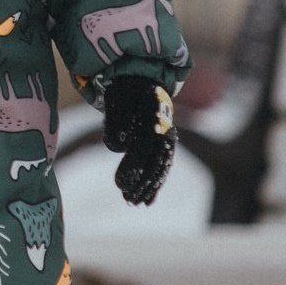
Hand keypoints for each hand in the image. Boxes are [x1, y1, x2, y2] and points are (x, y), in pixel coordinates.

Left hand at [102, 76, 175, 205]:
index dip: (132, 167)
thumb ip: (116, 121)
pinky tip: (147, 201)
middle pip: (154, 162)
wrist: (143, 82)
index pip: (143, 147)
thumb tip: (118, 146)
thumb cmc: (126, 91)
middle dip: (141, 183)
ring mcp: (168, 138)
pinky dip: (155, 184)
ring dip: (148, 188)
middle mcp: (165, 129)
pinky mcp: (166, 146)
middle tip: (126, 198)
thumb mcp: (117, 98)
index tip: (119, 184)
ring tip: (133, 202)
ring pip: (160, 168)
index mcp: (153, 116)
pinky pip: (163, 168)